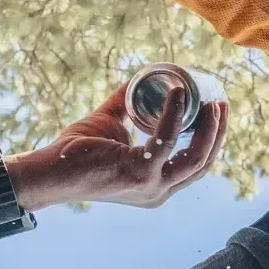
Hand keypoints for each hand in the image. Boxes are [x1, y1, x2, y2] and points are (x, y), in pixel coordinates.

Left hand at [8, 84, 225, 212]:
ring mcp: (150, 185)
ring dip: (210, 128)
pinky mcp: (138, 173)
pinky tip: (178, 92)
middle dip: (219, 133)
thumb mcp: (109, 124)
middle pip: (203, 163)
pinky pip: (166, 140)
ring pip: (196, 158)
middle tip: (221, 103)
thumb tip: (139, 77)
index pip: (195, 166)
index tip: (216, 112)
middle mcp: (157, 192)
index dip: (212, 140)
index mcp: (155, 186)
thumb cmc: (73, 152)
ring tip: (212, 101)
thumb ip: (124, 104)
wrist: (47, 171)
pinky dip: (175, 114)